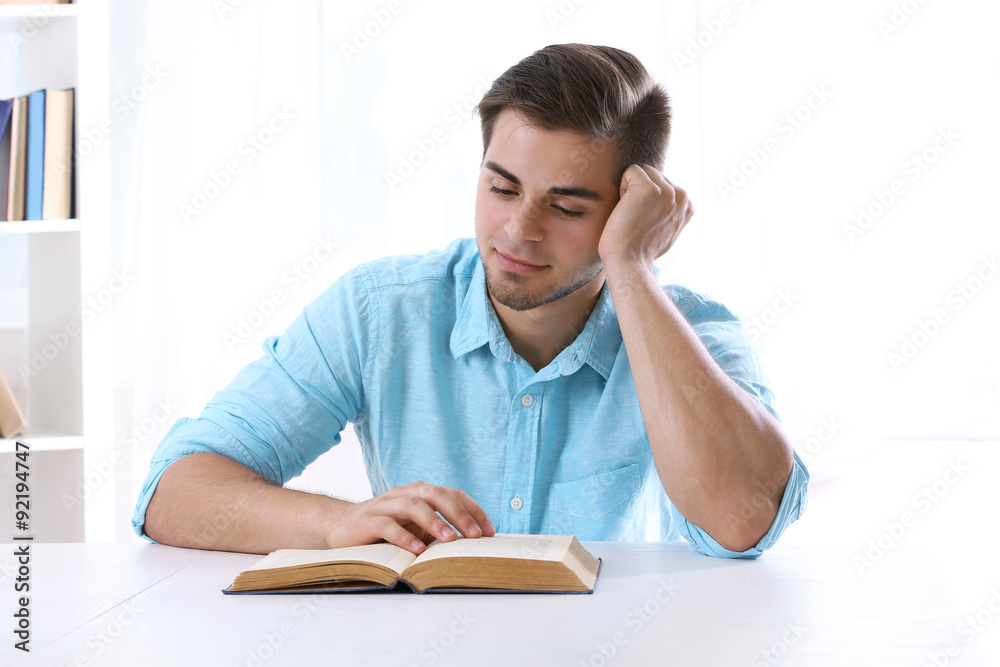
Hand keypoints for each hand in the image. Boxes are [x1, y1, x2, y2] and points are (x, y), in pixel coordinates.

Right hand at [327, 481, 495, 553]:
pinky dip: (404, 536)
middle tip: (475, 534)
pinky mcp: (367, 520)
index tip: (490, 531)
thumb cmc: (386, 529)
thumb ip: (439, 530)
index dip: (473, 510)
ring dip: (434, 522)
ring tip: (450, 540)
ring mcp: (385, 505)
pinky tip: (417, 550)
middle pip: (436, 495)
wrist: (340, 527)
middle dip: (458, 514)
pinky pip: (387, 525)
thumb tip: (474, 544)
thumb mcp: (416, 527)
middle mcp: (405, 493)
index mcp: (421, 492)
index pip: (452, 494)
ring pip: (413, 505)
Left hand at [598, 164, 692, 269]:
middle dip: (638, 191)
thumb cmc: (640, 250)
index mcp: (687, 205)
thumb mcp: (665, 230)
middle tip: (635, 217)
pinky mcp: (649, 189)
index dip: (646, 199)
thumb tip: (664, 202)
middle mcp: (681, 196)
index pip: (661, 182)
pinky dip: (620, 187)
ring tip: (631, 213)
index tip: (644, 221)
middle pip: (652, 173)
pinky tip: (625, 209)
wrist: (629, 262)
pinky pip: (630, 171)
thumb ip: (669, 212)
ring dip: (629, 189)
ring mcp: (667, 191)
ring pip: (641, 171)